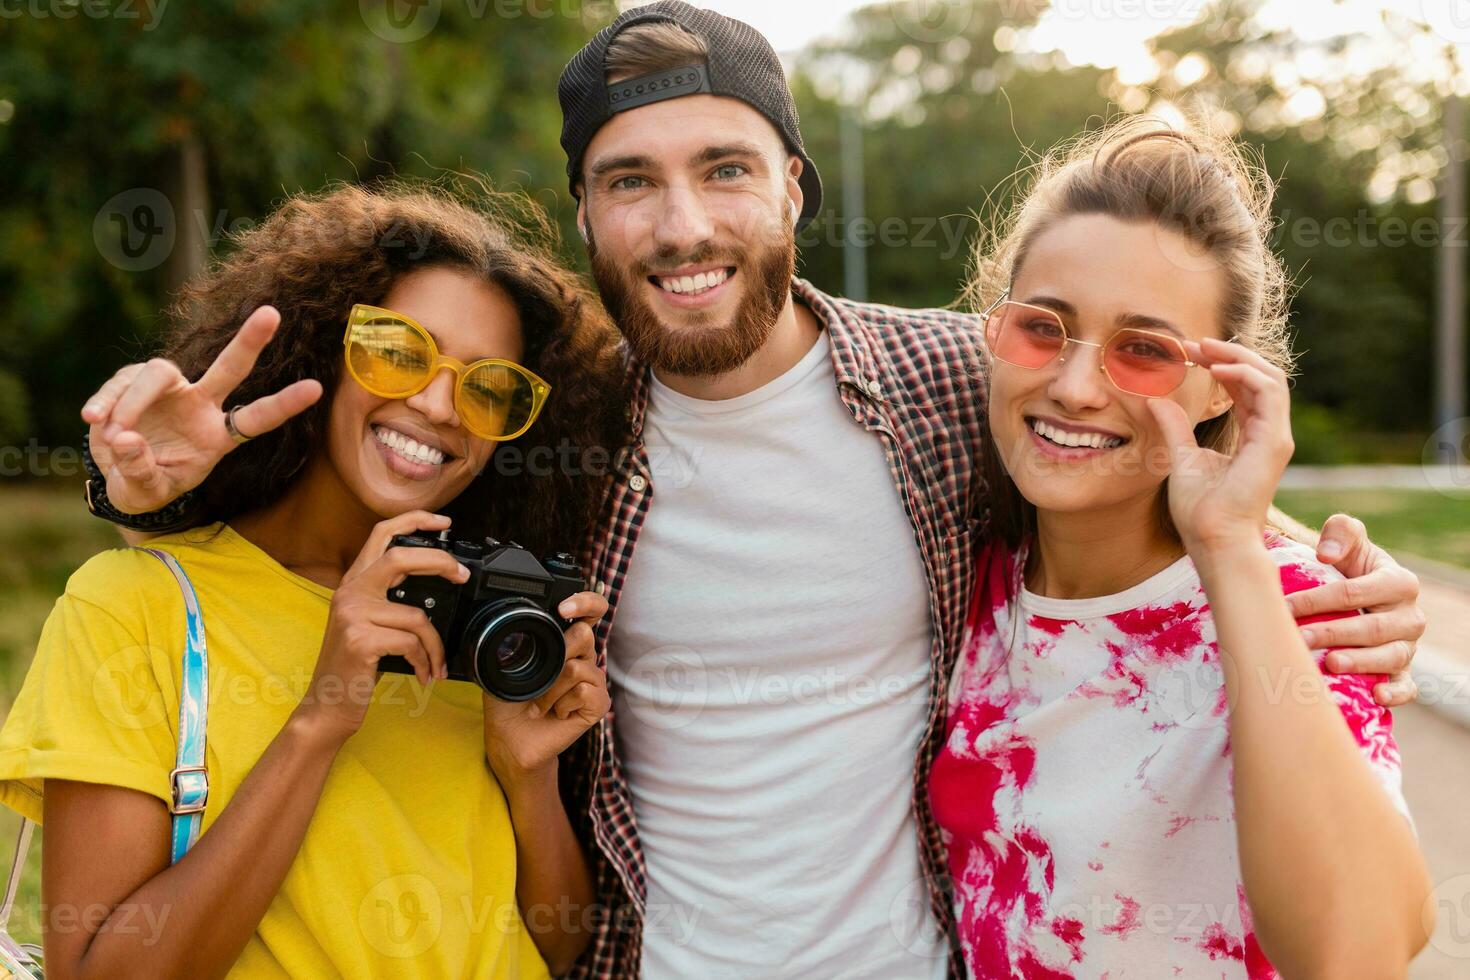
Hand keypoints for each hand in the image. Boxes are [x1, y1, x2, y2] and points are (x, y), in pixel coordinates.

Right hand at [81, 306, 322, 513]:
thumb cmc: (147, 485)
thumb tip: (127, 439)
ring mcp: (169, 390)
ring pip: (159, 373)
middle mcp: (201, 405)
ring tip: (115, 434)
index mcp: (217, 436)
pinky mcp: (133, 382)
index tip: (316, 388)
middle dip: (250, 341)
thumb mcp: (147, 491)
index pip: (256, 418)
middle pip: (231, 368)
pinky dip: (106, 402)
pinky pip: (121, 383)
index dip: (284, 404)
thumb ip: (141, 472)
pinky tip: (93, 419)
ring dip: (133, 402)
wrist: (116, 476)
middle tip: (272, 314)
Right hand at [295, 511, 464, 743]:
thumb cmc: (354, 667)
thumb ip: (388, 599)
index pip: (381, 534)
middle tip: (462, 576)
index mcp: (353, 584)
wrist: (328, 706)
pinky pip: (411, 643)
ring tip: (436, 663)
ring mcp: (353, 615)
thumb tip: (435, 583)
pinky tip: (424, 674)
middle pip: (402, 556)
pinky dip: (425, 661)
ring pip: (417, 616)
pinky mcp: (360, 640)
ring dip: (436, 645)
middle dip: (440, 562)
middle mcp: (349, 593)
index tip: (444, 523)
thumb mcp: (367, 624)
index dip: (414, 521)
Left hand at [483, 590, 609, 785]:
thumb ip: (518, 642)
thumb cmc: (510, 701)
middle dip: (557, 654)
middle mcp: (584, 658)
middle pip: (584, 633)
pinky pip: (582, 691)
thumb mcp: (506, 664)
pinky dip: (561, 704)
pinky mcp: (598, 704)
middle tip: (540, 677)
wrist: (510, 738)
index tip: (563, 608)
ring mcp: (594, 681)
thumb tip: (516, 627)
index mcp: (566, 643)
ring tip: (541, 703)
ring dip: (550, 689)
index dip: (585, 602)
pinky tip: (556, 713)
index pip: (591, 611)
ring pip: (577, 667)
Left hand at [1150, 337, 1293, 552]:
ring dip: (1238, 358)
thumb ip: (1175, 427)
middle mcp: (1269, 434)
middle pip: (1260, 377)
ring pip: (1271, 379)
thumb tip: (1155, 400)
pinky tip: (1217, 368)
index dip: (1221, 365)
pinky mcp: (1275, 443)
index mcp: (1252, 437)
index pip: (1246, 388)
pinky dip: (1245, 374)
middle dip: (1229, 355)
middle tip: (1195, 343)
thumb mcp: (1181, 457)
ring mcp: (1276, 438)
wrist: (1213, 540)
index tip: (1188, 353)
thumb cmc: (1200, 510)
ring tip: (1205, 348)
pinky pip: (1269, 394)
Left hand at [1287, 515, 1424, 706]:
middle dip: (1333, 634)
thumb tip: (1325, 554)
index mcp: (1398, 582)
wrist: (1362, 590)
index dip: (1317, 600)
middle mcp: (1410, 616)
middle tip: (1299, 639)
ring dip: (1360, 663)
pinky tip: (1376, 696)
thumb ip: (1340, 533)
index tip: (1284, 608)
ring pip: (1390, 657)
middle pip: (1372, 628)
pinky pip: (1407, 685)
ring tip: (1330, 664)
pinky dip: (1396, 693)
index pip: (1354, 592)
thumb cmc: (1349, 563)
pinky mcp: (1404, 670)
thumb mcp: (1347, 538)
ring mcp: (1408, 645)